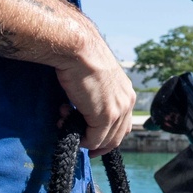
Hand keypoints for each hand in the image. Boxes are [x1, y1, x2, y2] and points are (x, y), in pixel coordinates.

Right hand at [53, 27, 134, 155]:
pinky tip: (68, 127)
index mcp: (127, 92)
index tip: (93, 140)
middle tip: (81, 142)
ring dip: (85, 139)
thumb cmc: (81, 57)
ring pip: (106, 140)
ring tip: (65, 124)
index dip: (109, 136)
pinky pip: (95, 139)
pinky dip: (82, 140)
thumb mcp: (97, 78)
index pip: (124, 124)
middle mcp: (127, 102)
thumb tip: (86, 108)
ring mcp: (118, 110)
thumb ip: (98, 95)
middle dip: (98, 143)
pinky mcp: (106, 116)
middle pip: (118, 135)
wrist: (78, 49)